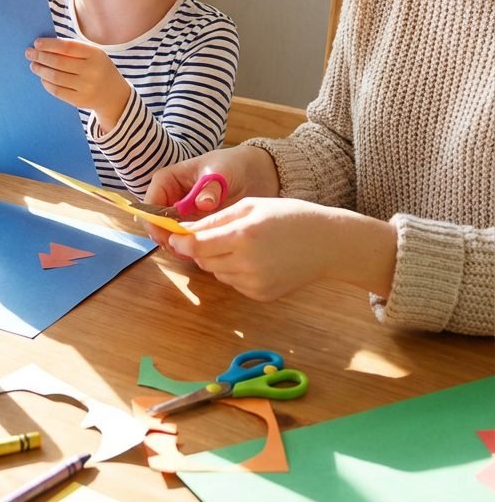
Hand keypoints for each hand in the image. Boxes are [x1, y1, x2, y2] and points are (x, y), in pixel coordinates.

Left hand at [25, 37, 129, 132]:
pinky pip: (57, 91)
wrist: (114, 95)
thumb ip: (74, 49)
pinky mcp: (80, 100)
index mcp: (96, 55)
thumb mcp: (94, 55)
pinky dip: (46, 83)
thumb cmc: (98, 68)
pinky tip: (42, 78)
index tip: (37, 43)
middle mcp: (92, 71)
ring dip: (41, 70)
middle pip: (59, 62)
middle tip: (29, 53)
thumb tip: (44, 45)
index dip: (50, 45)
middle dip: (41, 56)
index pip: (67, 47)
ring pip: (56, 77)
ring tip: (33, 65)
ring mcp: (86, 87)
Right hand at [143, 145, 280, 246]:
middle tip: (184, 248)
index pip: (150, 203)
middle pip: (156, 223)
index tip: (168, 236)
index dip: (154, 222)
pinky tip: (205, 252)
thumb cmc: (230, 165)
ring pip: (169, 234)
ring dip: (178, 245)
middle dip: (166, 238)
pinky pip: (185, 240)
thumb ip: (211, 187)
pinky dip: (190, 248)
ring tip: (197, 252)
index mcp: (168, 180)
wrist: (251, 173)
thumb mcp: (220, 172)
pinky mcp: (193, 225)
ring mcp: (180, 214)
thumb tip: (203, 203)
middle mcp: (169, 198)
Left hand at [164, 196, 396, 301]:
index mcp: (243, 235)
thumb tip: (183, 230)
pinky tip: (256, 258)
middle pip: (203, 260)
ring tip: (243, 244)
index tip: (174, 234)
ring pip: (216, 272)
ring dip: (218, 259)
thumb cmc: (290, 216)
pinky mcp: (260, 295)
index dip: (181, 240)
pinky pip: (233, 282)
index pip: (196, 245)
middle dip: (201, 248)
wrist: (327, 243)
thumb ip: (215, 219)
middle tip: (216, 234)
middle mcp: (247, 263)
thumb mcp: (251, 206)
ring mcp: (254, 283)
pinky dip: (235, 271)